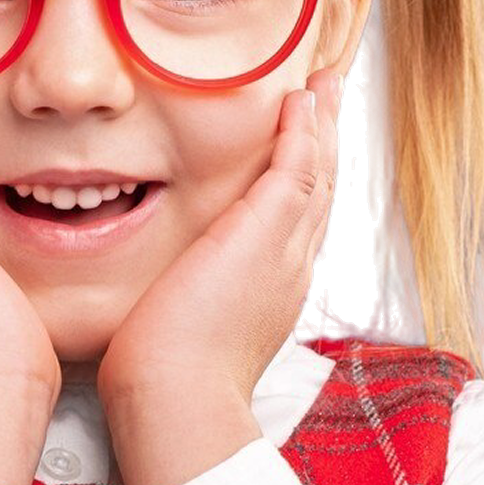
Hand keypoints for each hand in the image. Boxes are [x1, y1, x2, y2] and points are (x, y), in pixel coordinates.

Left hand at [96, 67, 343, 409]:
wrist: (175, 401)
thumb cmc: (162, 381)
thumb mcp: (178, 331)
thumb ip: (178, 303)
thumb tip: (155, 298)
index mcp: (268, 292)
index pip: (293, 224)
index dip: (300, 181)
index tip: (300, 149)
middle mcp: (287, 269)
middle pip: (317, 193)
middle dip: (323, 143)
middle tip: (328, 98)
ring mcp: (282, 251)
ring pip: (317, 174)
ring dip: (322, 124)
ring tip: (324, 83)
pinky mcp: (264, 234)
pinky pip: (296, 168)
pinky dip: (303, 131)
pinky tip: (301, 98)